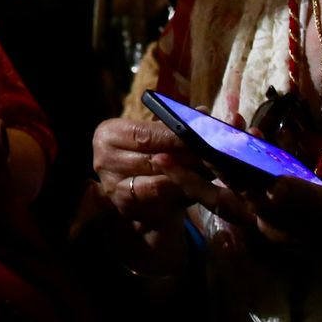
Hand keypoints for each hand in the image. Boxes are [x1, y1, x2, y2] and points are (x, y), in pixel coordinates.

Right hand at [90, 117, 214, 269]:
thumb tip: (205, 113)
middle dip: (188, 158)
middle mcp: (103, 160)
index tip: (204, 137)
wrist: (139, 193)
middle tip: (217, 156)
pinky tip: (200, 189)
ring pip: (160, 183)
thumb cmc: (151, 155)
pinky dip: (183, 195)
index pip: (145, 134)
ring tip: (214, 172)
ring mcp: (114, 187)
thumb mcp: (158, 136)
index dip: (176, 137)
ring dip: (189, 179)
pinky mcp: (127, 208)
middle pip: (154, 159)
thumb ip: (178, 125)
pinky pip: (162, 202)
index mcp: (108, 134)